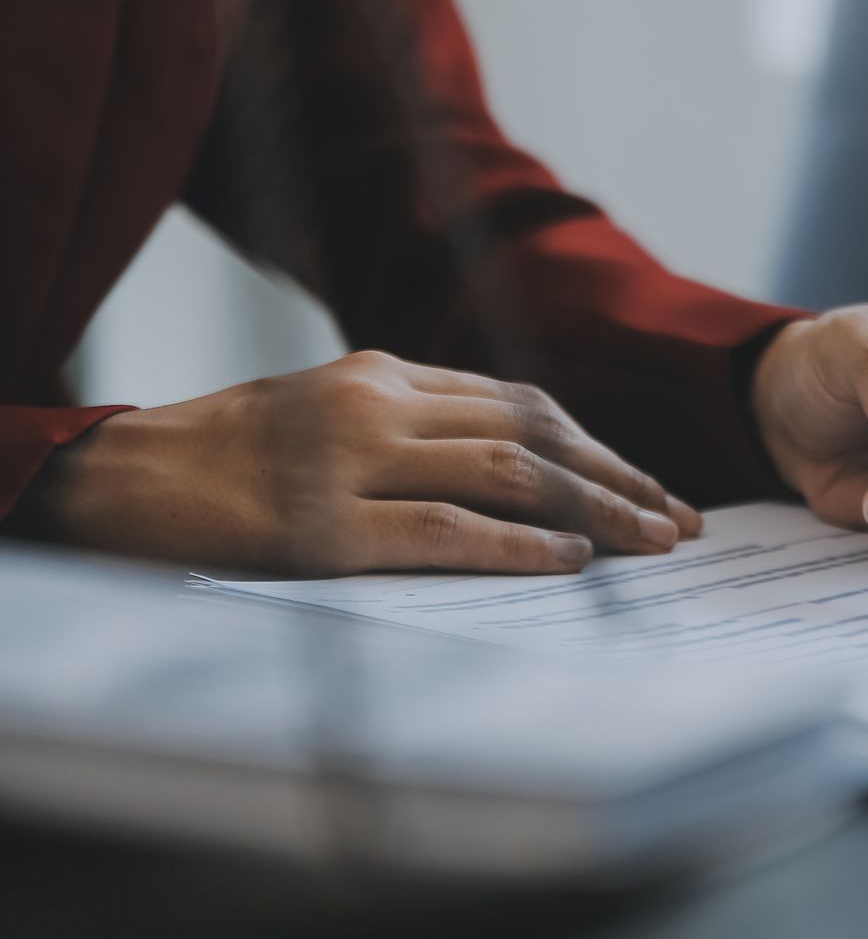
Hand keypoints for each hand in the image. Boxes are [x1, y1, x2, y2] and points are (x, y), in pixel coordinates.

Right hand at [21, 351, 701, 575]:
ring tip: (653, 544)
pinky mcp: (323, 527)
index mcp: (385, 374)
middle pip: (535, 433)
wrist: (114, 479)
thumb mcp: (326, 415)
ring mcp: (351, 462)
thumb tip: (512, 468)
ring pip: (509, 474)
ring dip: (595, 511)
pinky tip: (574, 565)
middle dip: (620, 478)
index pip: (523, 404)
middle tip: (682, 521)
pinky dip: (518, 546)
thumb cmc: (225, 458)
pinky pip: (445, 531)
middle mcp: (380, 404)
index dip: (598, 448)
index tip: (651, 487)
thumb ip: (410, 429)